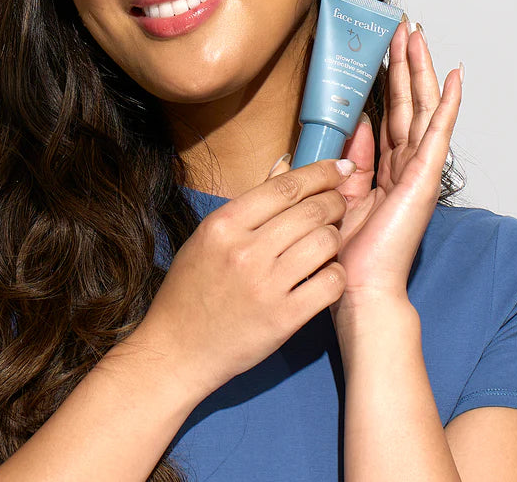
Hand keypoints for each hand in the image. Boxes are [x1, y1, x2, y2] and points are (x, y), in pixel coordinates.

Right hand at [136, 159, 353, 398]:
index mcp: (224, 224)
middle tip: (339, 204)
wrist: (177, 349)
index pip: (285, 186)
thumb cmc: (191, 289)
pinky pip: (330, 283)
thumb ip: (249, 206)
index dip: (321, 172)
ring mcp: (266, 285)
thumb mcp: (209, 237)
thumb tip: (284, 167)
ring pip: (326, 242)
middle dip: (335, 202)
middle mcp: (246, 251)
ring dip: (335, 237)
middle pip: (312, 210)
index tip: (339, 167)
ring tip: (329, 240)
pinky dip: (336, 273)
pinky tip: (328, 272)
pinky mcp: (284, 318)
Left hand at [330, 21, 462, 315]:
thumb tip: (354, 124)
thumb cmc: (347, 252)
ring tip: (418, 35)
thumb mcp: (339, 193)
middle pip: (408, 103)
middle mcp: (405, 166)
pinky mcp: (424, 178)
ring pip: (422, 108)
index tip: (382, 51)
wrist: (359, 287)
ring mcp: (418, 171)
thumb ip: (348, 158)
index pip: (389, 115)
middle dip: (405, 64)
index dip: (387, 82)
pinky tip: (453, 76)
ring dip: (421, 70)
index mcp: (384, 170)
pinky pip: (438, 133)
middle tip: (403, 28)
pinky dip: (448, 103)